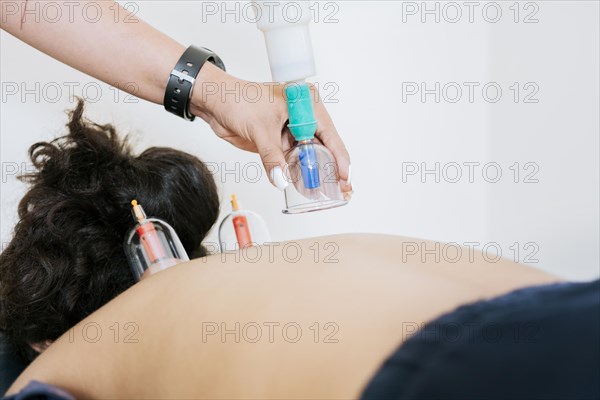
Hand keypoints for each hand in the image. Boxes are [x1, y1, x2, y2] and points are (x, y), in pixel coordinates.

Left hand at [189, 63, 351, 193]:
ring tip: (326, 191)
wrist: (214, 101)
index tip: (345, 175)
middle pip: (323, 145)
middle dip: (330, 167)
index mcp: (306, 103)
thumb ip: (272, 155)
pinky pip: (292, 159)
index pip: (329, 133)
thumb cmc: (237, 98)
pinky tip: (304, 185)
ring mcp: (291, 129)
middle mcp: (302, 115)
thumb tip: (281, 178)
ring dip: (313, 172)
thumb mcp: (259, 128)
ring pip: (308, 155)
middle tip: (341, 188)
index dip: (339, 156)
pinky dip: (296, 172)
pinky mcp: (278, 140)